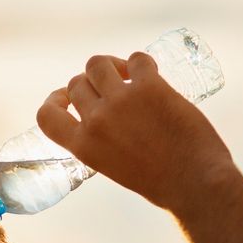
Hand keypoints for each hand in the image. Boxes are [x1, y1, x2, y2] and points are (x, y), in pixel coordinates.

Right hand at [36, 52, 236, 212]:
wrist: (194, 183)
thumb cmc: (160, 182)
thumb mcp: (112, 166)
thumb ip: (100, 141)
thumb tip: (104, 118)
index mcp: (83, 146)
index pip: (47, 115)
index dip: (54, 99)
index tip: (65, 96)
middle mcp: (96, 120)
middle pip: (77, 83)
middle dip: (91, 82)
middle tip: (111, 87)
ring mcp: (121, 100)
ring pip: (98, 63)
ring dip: (110, 65)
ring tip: (127, 74)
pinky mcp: (150, 86)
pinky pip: (136, 59)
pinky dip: (141, 63)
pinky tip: (150, 73)